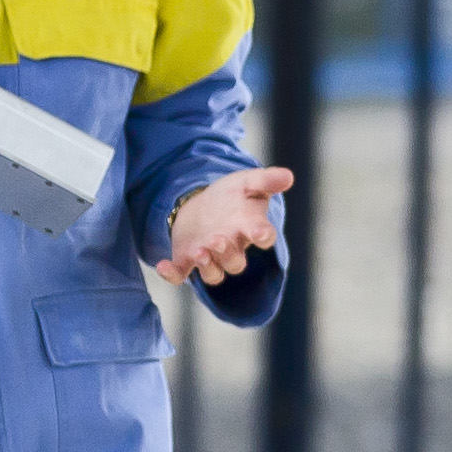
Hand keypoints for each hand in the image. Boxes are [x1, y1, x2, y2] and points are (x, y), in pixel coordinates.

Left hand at [154, 165, 291, 286]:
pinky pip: (180, 276)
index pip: (263, 237)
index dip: (263, 236)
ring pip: (213, 275)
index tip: (261, 232)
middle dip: (227, 254)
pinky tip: (162, 265)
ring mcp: (209, 257)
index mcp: (249, 229)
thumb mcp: (246, 182)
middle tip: (217, 239)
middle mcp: (231, 249)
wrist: (201, 205)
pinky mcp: (185, 261)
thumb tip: (288, 175)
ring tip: (199, 251)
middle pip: (235, 263)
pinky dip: (172, 274)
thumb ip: (265, 180)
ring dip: (207, 266)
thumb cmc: (230, 197)